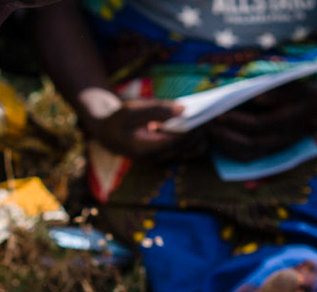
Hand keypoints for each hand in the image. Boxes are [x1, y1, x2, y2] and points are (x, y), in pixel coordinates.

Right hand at [76, 88, 203, 161]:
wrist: (107, 133)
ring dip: (201, 135)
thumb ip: (157, 109)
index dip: (195, 125)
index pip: (181, 139)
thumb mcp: (132, 109)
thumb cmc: (118, 119)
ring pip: (192, 151)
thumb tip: (183, 108)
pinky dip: (195, 138)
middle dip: (201, 129)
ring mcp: (163, 159)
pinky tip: (195, 124)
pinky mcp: (166, 156)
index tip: (204, 110)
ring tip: (203, 118)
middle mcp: (158, 158)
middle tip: (208, 112)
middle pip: (190, 146)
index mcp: (148, 149)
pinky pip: (188, 149)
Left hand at [208, 78, 316, 161]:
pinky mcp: (271, 152)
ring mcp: (276, 149)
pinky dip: (231, 150)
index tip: (219, 112)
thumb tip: (257, 96)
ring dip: (226, 144)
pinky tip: (220, 139)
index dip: (237, 120)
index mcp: (289, 122)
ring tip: (210, 130)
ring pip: (247, 154)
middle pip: (248, 143)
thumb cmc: (306, 93)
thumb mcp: (298, 86)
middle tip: (208, 122)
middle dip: (225, 134)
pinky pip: (248, 157)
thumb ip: (278, 91)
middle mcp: (282, 140)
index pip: (258, 125)